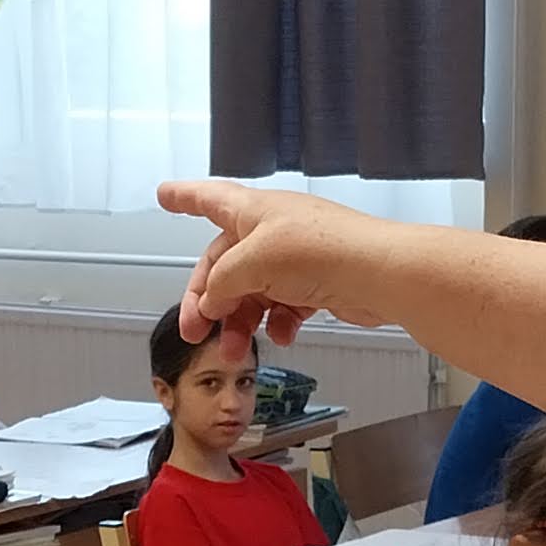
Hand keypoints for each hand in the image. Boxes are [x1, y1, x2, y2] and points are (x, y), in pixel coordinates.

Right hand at [158, 182, 393, 343]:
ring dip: (241, 322)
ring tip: (236, 349)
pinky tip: (282, 334)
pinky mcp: (317, 283)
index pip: (209, 198)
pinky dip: (278, 322)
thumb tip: (212, 301)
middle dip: (208, 300)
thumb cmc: (323, 251)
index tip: (165, 195)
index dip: (184, 197)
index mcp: (253, 211)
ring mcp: (295, 258)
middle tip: (196, 331)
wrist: (380, 275)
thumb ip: (221, 282)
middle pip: (225, 263)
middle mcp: (273, 230)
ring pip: (253, 292)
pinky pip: (285, 306)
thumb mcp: (252, 263)